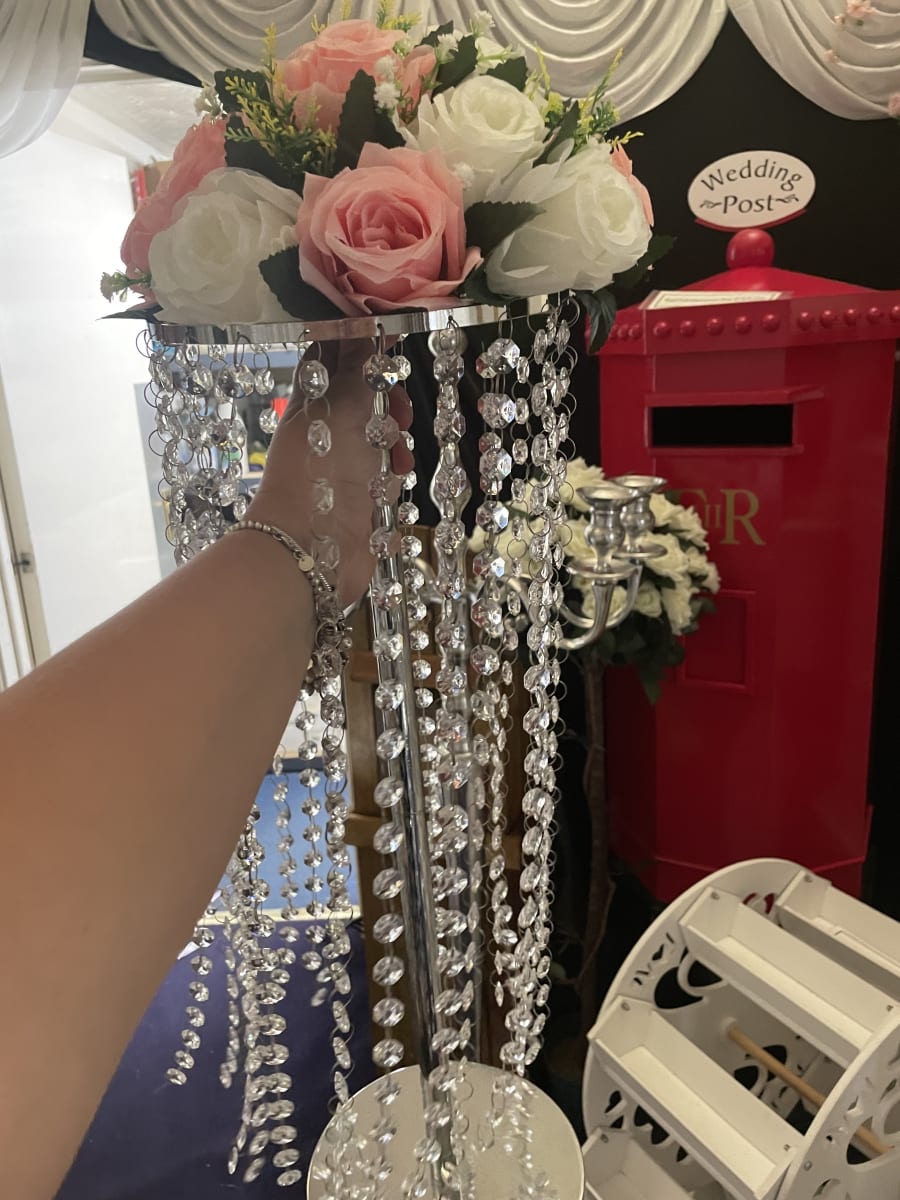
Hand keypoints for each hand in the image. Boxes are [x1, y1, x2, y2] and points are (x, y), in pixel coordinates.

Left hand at [247, 338, 412, 603]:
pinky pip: (390, 478)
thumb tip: (364, 318)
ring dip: (396, 441)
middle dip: (389, 401)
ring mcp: (345, 469)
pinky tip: (396, 480)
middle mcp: (327, 434)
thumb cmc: (318, 470)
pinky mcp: (365, 502)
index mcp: (311, 405)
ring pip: (382, 439)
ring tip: (396, 453)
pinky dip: (396, 476)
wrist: (311, 547)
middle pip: (366, 400)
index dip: (360, 346)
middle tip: (398, 409)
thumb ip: (358, 366)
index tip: (388, 338)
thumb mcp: (342, 407)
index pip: (332, 360)